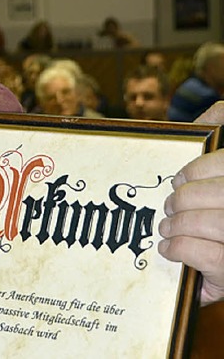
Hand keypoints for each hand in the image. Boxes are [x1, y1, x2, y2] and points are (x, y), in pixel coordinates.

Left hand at [158, 101, 223, 304]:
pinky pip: (209, 257)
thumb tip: (212, 114)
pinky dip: (181, 249)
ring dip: (178, 224)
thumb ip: (218, 144)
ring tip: (166, 228)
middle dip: (182, 198)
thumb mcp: (218, 176)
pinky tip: (169, 249)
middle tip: (168, 206)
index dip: (195, 169)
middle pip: (216, 193)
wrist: (221, 270)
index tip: (178, 180)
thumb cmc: (216, 219)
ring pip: (211, 223)